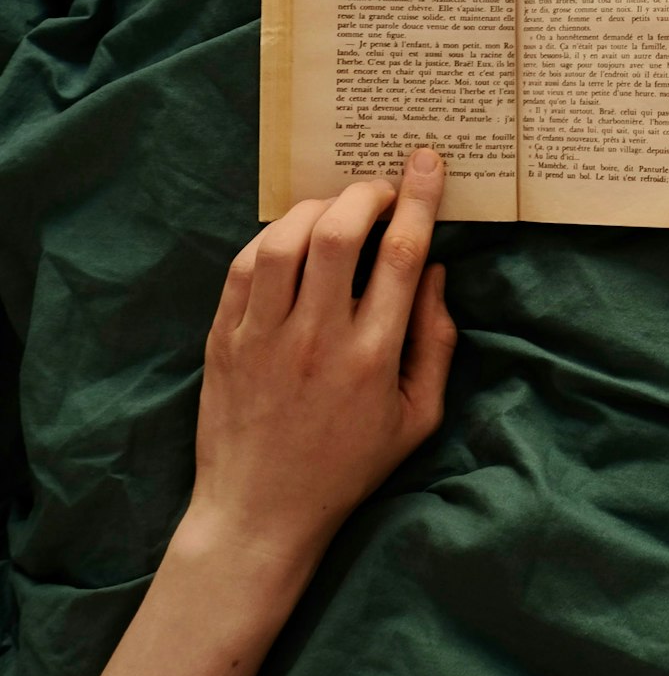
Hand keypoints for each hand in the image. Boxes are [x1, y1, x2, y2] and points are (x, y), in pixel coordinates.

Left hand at [177, 146, 455, 592]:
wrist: (261, 511)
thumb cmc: (348, 468)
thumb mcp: (417, 419)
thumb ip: (436, 343)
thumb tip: (436, 274)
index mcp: (373, 357)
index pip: (400, 256)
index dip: (417, 199)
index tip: (426, 163)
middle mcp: (317, 338)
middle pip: (338, 234)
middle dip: (365, 193)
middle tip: (379, 189)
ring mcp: (263, 336)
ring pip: (285, 241)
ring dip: (315, 208)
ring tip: (335, 208)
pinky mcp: (224, 338)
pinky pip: (244, 265)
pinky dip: (271, 237)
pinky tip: (290, 237)